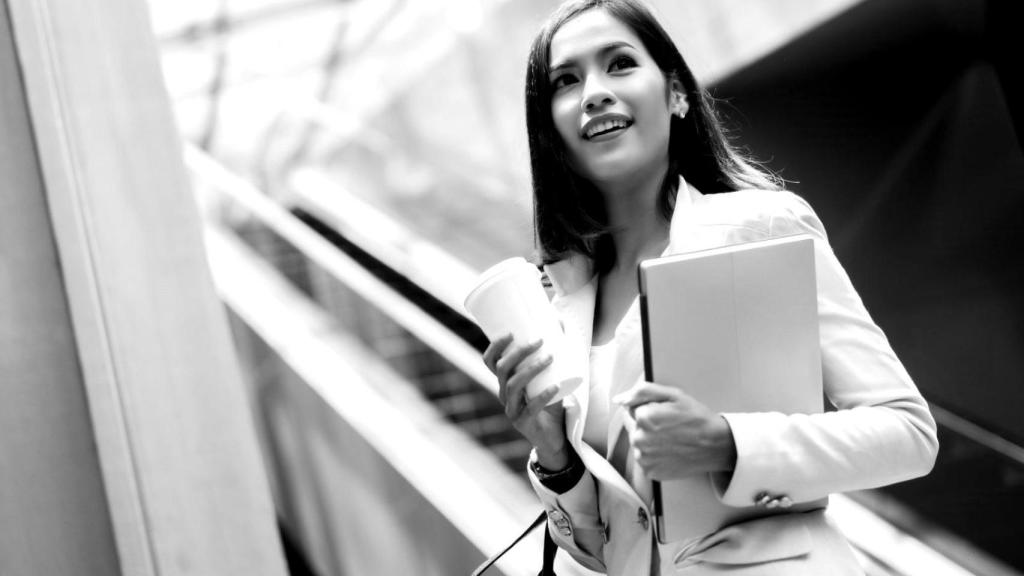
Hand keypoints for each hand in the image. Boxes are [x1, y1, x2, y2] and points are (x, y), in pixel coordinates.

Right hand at [483, 334, 568, 468]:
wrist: (553, 437)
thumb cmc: (550, 402)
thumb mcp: (549, 377)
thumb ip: (553, 354)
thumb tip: (562, 321)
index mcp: (505, 382)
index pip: (490, 362)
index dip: (495, 346)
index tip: (511, 332)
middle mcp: (504, 394)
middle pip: (502, 370)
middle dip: (519, 353)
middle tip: (539, 341)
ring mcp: (512, 409)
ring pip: (513, 386)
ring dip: (531, 369)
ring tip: (550, 359)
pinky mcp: (523, 422)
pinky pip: (531, 407)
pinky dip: (543, 396)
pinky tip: (554, 387)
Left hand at [613, 381, 735, 479]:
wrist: (716, 446)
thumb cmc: (697, 418)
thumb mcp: (673, 395)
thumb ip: (642, 392)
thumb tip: (619, 399)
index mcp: (643, 417)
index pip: (632, 409)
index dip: (649, 409)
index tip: (665, 413)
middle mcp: (639, 439)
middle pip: (634, 426)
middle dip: (646, 424)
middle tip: (670, 426)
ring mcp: (644, 458)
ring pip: (638, 443)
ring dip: (649, 440)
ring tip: (671, 439)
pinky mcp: (650, 472)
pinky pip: (645, 459)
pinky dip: (654, 455)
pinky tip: (670, 451)